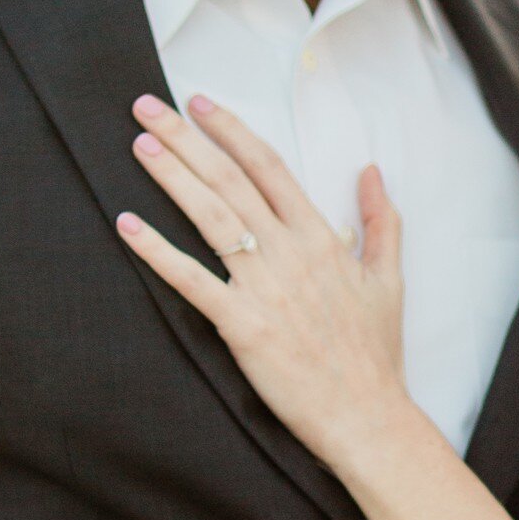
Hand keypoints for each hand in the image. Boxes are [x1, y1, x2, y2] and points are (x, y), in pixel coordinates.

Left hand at [117, 94, 412, 475]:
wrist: (367, 416)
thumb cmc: (375, 354)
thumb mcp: (389, 279)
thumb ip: (381, 221)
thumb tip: (372, 171)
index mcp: (321, 239)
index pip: (270, 168)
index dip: (232, 131)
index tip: (201, 103)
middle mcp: (290, 254)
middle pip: (231, 181)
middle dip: (187, 139)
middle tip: (148, 106)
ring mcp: (265, 289)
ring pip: (211, 218)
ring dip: (172, 177)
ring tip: (140, 145)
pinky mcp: (243, 326)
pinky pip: (192, 281)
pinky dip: (158, 251)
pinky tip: (129, 225)